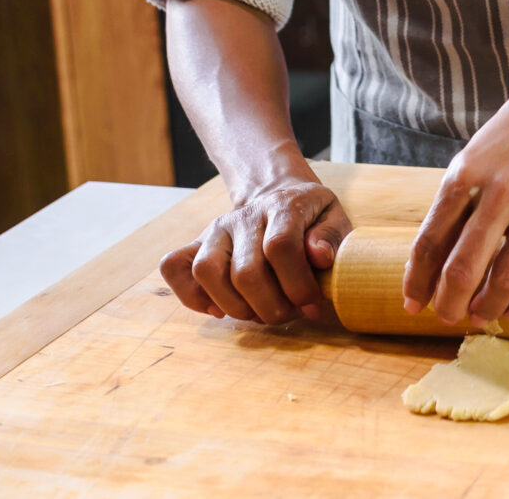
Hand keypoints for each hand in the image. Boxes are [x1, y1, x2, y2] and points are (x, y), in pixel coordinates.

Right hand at [161, 170, 347, 324]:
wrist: (279, 196)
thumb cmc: (310, 218)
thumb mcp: (334, 218)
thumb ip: (332, 237)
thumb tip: (319, 256)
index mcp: (283, 205)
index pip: (280, 247)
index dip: (297, 285)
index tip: (312, 305)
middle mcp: (244, 215)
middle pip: (245, 271)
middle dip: (271, 307)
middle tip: (288, 313)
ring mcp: (216, 229)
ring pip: (207, 272)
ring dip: (236, 307)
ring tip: (259, 312)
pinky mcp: (197, 243)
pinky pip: (174, 268)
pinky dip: (193, 297)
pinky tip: (220, 308)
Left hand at [400, 51, 508, 327]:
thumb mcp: (480, 150)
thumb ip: (460, 197)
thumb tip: (437, 255)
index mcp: (467, 170)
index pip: (431, 240)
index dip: (418, 279)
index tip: (413, 302)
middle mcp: (500, 188)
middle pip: (464, 267)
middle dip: (449, 303)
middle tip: (447, 317)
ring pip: (507, 277)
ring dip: (489, 307)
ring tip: (481, 316)